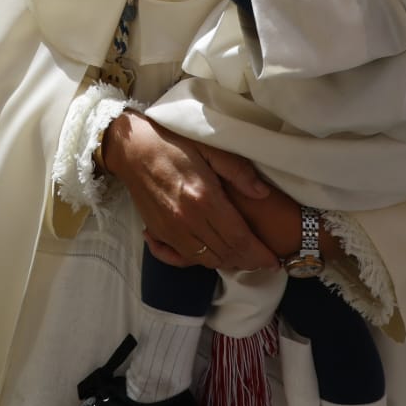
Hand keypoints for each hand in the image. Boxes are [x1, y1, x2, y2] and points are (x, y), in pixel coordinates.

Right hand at [100, 111, 277, 272]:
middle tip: (262, 261)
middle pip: (225, 253)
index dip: (258, 253)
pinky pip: (182, 257)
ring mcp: (170, 229)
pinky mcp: (158, 232)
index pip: (239, 237)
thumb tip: (262, 193)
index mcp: (204, 197)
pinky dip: (199, 262)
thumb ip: (237, 171)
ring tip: (243, 259)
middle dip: (247, 261)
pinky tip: (210, 256)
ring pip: (206, 259)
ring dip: (227, 263)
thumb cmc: (172, 142)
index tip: (274, 260)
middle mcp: (187, 219)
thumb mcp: (209, 148)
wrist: (132, 148)